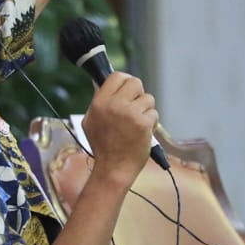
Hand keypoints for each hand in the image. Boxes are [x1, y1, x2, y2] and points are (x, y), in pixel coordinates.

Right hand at [80, 72, 155, 186]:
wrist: (113, 169)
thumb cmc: (102, 146)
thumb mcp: (91, 120)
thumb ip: (98, 101)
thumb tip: (101, 84)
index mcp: (100, 102)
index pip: (117, 76)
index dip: (124, 81)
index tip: (127, 90)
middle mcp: (114, 105)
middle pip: (135, 82)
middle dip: (138, 93)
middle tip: (135, 106)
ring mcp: (130, 113)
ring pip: (148, 99)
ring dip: (146, 110)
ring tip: (137, 124)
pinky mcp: (143, 124)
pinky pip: (154, 114)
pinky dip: (151, 123)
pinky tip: (142, 133)